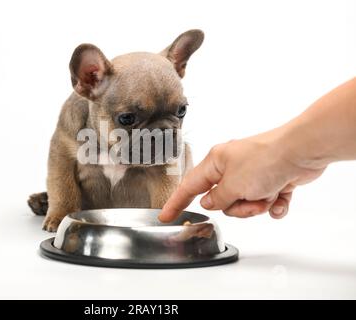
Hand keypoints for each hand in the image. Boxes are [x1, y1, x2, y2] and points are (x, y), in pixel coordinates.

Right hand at [159, 129, 325, 221]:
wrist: (302, 151)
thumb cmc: (266, 159)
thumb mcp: (233, 185)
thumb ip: (218, 199)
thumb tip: (209, 203)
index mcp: (216, 162)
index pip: (189, 186)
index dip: (176, 203)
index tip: (166, 216)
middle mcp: (232, 167)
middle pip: (222, 201)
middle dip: (238, 208)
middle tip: (250, 201)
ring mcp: (252, 174)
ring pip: (244, 204)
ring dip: (256, 206)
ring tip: (268, 195)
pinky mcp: (271, 180)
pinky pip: (265, 203)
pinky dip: (273, 205)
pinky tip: (280, 199)